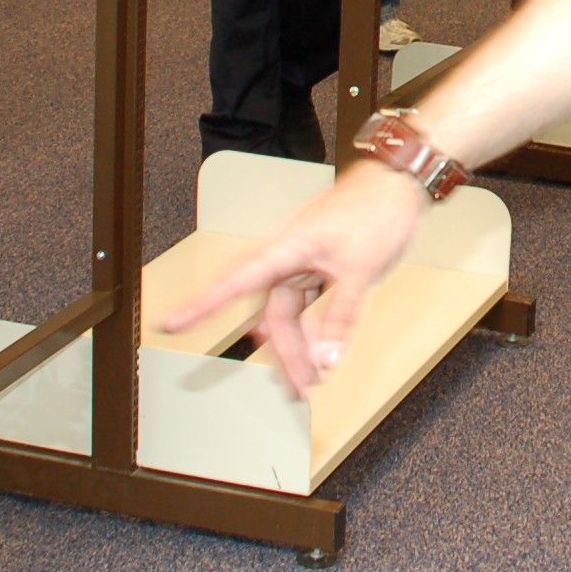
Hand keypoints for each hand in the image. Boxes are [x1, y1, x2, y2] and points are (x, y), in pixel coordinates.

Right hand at [158, 161, 427, 391]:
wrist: (401, 184)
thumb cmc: (377, 210)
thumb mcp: (361, 271)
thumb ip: (342, 319)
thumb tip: (327, 359)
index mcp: (285, 249)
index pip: (231, 284)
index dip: (198, 305)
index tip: (169, 322)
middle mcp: (288, 256)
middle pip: (272, 315)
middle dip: (283, 353)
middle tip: (298, 388)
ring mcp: (306, 261)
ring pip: (292, 314)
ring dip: (302, 345)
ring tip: (315, 377)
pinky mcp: (324, 264)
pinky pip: (309, 305)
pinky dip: (316, 327)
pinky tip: (322, 348)